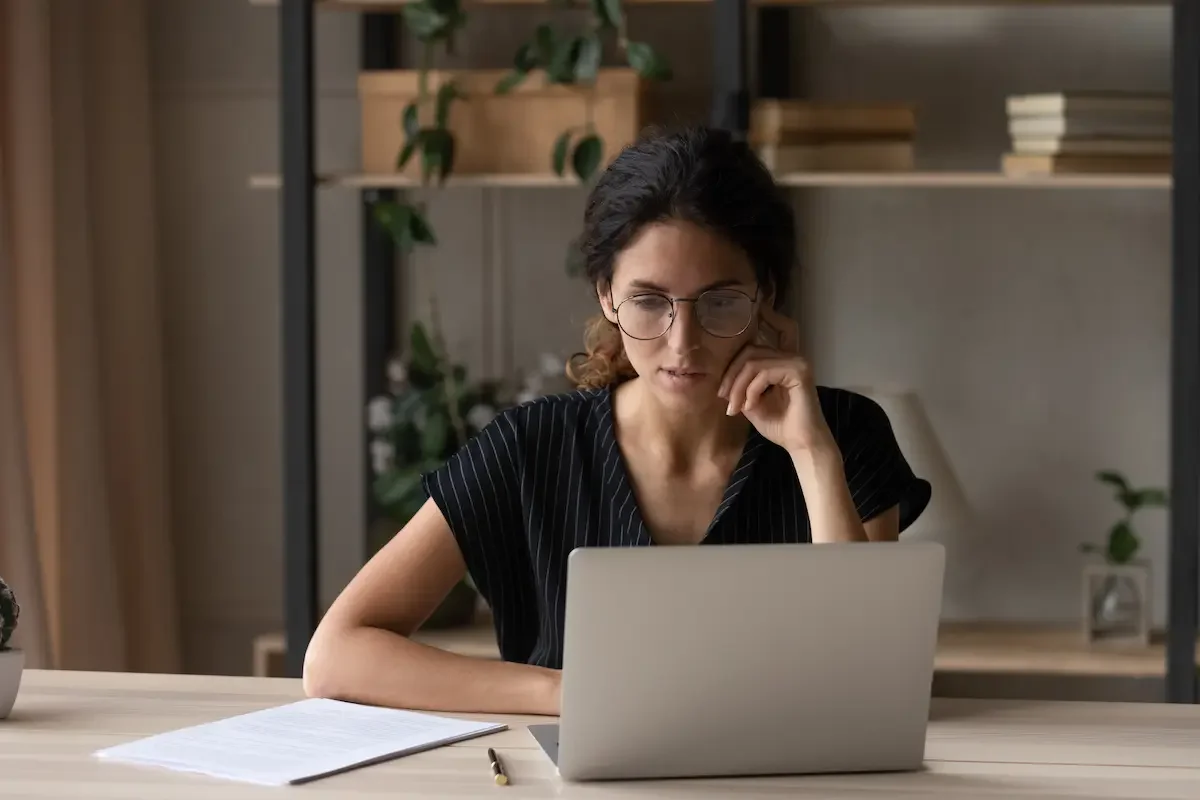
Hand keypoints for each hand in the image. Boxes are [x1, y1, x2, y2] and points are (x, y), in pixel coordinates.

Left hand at [717, 307, 834, 454]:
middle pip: (751, 349)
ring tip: (735, 408)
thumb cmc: (778, 424)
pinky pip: (763, 372)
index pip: (779, 328)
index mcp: (783, 359)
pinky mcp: (799, 371)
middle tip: (725, 398)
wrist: (799, 444)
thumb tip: (723, 372)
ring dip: (738, 386)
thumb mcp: (751, 400)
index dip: (769, 315)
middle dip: (731, 373)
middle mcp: (792, 355)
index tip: (757, 307)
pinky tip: (750, 407)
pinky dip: (750, 390)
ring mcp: (797, 361)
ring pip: (753, 361)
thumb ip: (742, 382)